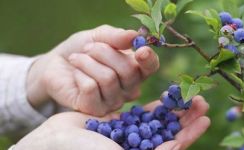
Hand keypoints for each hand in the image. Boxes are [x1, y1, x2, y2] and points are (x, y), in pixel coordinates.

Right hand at [14, 96, 209, 149]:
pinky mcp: (119, 124)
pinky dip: (154, 107)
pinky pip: (141, 115)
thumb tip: (178, 148)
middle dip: (186, 119)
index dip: (190, 134)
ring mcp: (129, 137)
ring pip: (159, 122)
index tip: (205, 119)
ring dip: (174, 110)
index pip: (173, 147)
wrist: (54, 142)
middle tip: (202, 102)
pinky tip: (166, 97)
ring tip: (188, 95)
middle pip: (169, 133)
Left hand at [27, 25, 159, 115]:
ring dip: (87, 62)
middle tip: (88, 48)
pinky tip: (75, 75)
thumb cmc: (82, 49)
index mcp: (136, 69)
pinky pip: (90, 88)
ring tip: (77, 59)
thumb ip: (117, 36)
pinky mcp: (95, 109)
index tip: (140, 50)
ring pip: (108, 78)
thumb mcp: (99, 36)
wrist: (56, 64)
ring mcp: (113, 102)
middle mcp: (129, 89)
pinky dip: (80, 74)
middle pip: (128, 70)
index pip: (151, 67)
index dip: (149, 59)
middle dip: (104, 52)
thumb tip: (135, 36)